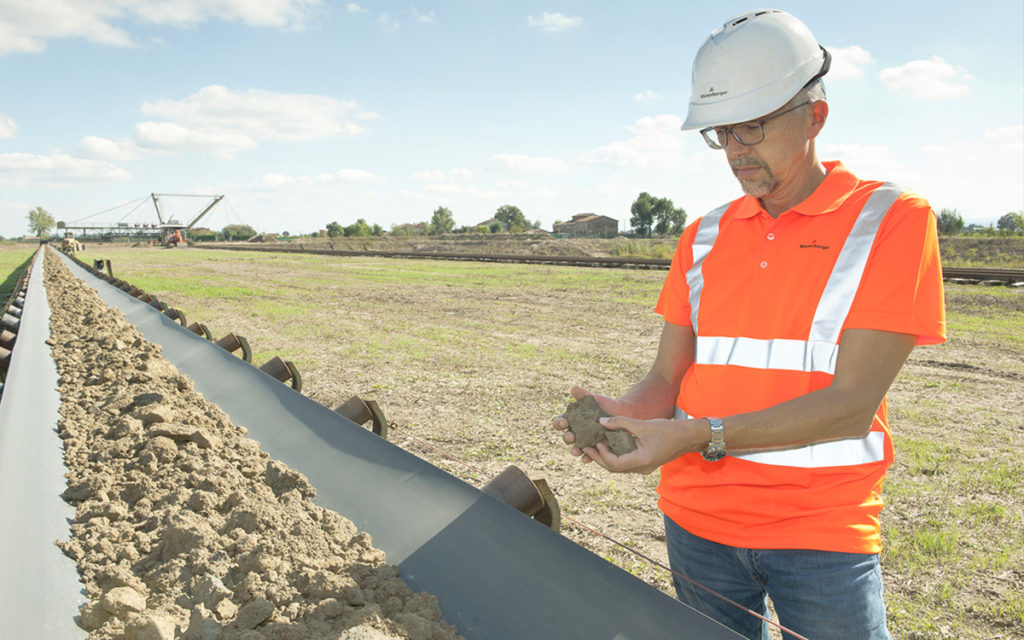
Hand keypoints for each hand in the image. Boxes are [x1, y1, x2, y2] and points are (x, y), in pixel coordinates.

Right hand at [552, 386, 624, 463]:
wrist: (623, 415)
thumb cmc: (606, 406)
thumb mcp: (595, 400)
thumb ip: (584, 395)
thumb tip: (574, 388)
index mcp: (572, 420)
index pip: (560, 422)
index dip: (559, 423)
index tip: (564, 422)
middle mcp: (576, 433)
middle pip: (567, 437)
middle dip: (567, 437)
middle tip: (571, 436)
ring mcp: (585, 442)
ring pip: (575, 448)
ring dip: (574, 450)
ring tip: (576, 451)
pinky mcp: (595, 450)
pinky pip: (588, 456)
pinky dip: (586, 458)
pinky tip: (587, 459)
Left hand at [580, 415, 700, 474]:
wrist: (687, 437)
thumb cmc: (667, 430)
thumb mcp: (642, 424)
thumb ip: (621, 423)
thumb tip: (601, 421)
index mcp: (642, 461)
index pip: (615, 464)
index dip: (602, 454)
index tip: (596, 442)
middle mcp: (641, 468)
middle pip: (614, 468)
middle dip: (598, 457)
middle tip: (584, 446)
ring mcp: (642, 468)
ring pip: (618, 467)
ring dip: (605, 457)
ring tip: (592, 445)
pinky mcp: (643, 464)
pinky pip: (624, 463)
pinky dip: (614, 455)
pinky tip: (607, 445)